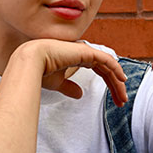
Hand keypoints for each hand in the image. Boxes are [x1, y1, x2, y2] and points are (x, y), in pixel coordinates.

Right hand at [13, 39, 127, 106]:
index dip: (110, 84)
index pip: (100, 70)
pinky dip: (116, 68)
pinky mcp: (86, 51)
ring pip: (109, 66)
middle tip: (122, 101)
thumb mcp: (57, 83)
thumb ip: (69, 87)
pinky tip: (122, 79)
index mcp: (76, 57)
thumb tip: (79, 94)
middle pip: (107, 69)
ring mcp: (85, 51)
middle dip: (116, 86)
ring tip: (123, 97)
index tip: (116, 100)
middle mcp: (83, 52)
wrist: (29, 63)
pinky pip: (106, 60)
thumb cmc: (39, 72)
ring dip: (117, 82)